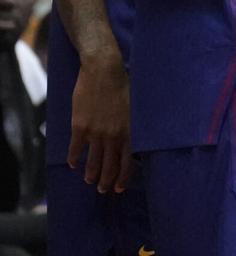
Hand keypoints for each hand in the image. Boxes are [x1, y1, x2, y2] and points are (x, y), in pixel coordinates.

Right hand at [67, 49, 132, 192]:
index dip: (123, 178)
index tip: (119, 188)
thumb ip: (135, 126)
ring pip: (92, 161)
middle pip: (109, 166)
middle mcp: (113, 136)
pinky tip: (73, 164)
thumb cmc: (125, 85)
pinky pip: (76, 149)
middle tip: (102, 189)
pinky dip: (74, 159)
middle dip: (106, 181)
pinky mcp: (80, 127)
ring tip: (89, 180)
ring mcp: (96, 133)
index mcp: (130, 132)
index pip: (128, 163)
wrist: (104, 70)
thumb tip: (137, 141)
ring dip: (90, 174)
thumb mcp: (137, 108)